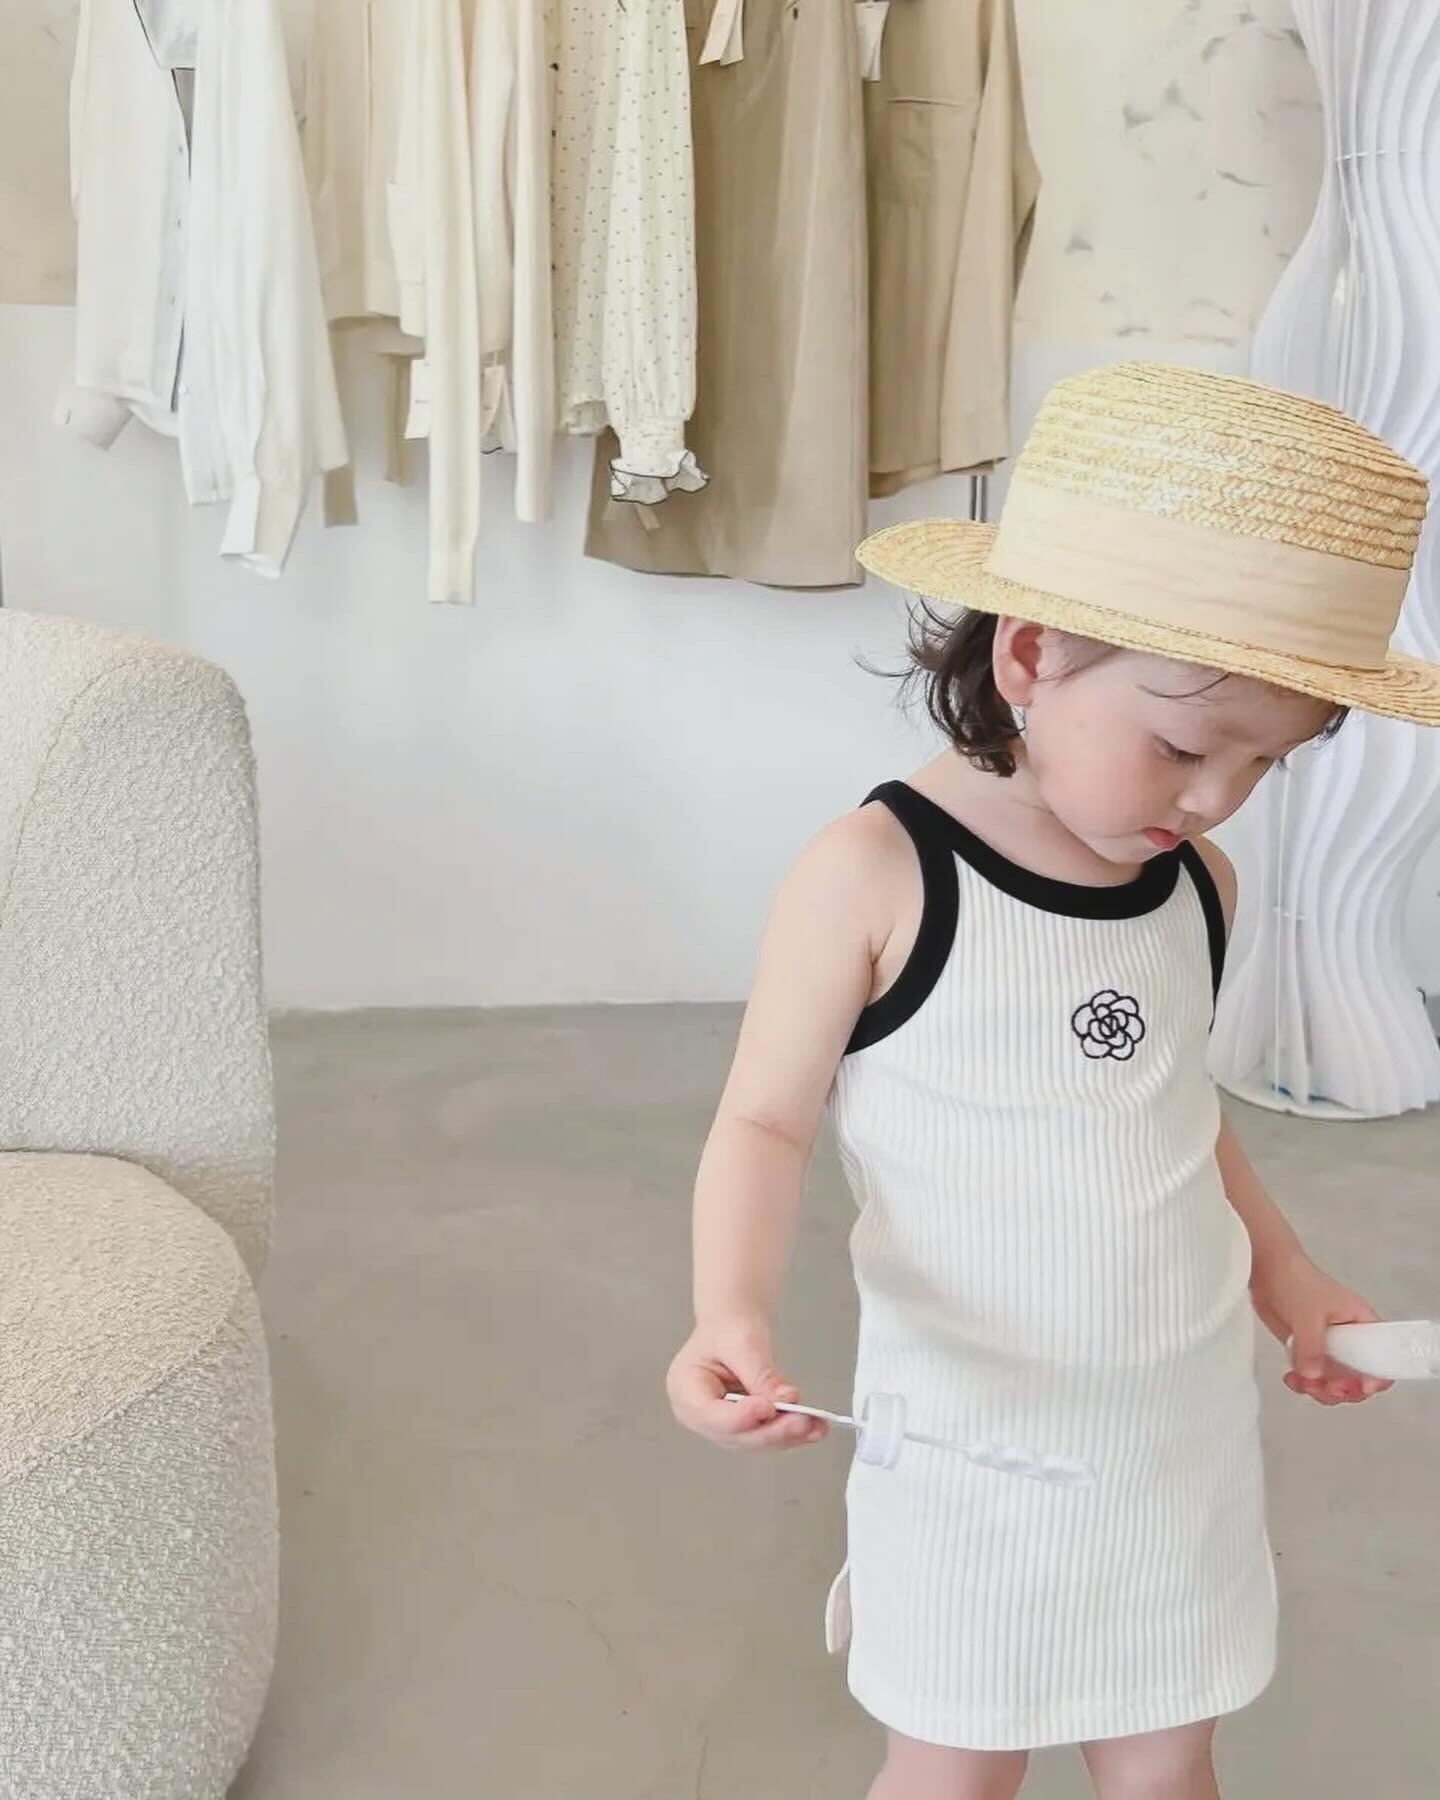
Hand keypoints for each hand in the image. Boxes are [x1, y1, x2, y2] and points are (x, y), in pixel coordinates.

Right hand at [666, 1315, 829, 1450]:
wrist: (734, 1326)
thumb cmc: (728, 1328)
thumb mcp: (742, 1342)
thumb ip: (761, 1374)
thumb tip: (785, 1400)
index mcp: (685, 1390)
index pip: (710, 1414)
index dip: (740, 1417)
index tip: (768, 1407)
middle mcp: (699, 1416)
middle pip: (736, 1434)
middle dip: (772, 1430)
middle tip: (802, 1421)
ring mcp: (722, 1426)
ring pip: (755, 1440)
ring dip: (787, 1435)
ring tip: (815, 1425)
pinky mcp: (745, 1429)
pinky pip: (768, 1434)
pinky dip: (792, 1432)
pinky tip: (816, 1428)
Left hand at [1251, 1249, 1392, 1405]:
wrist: (1266, 1270)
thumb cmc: (1295, 1281)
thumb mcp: (1308, 1314)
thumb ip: (1312, 1346)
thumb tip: (1314, 1375)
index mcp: (1362, 1324)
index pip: (1382, 1359)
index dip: (1375, 1378)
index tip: (1359, 1387)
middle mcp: (1350, 1339)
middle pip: (1358, 1379)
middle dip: (1343, 1390)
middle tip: (1325, 1387)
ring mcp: (1328, 1347)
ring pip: (1334, 1383)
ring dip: (1320, 1391)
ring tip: (1303, 1382)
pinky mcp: (1307, 1351)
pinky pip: (1313, 1378)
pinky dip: (1304, 1384)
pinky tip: (1291, 1379)